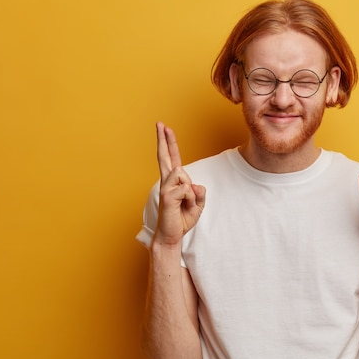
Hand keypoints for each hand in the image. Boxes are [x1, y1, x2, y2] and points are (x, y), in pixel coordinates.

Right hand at [154, 122, 205, 245]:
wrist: (172, 235)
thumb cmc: (182, 218)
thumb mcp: (198, 203)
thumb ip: (199, 192)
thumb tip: (193, 184)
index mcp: (174, 181)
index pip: (172, 158)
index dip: (169, 142)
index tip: (164, 128)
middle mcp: (167, 181)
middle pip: (165, 156)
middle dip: (164, 139)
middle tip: (159, 123)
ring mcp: (165, 188)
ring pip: (183, 174)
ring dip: (191, 192)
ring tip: (187, 203)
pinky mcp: (167, 196)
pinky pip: (187, 189)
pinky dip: (191, 199)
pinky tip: (184, 207)